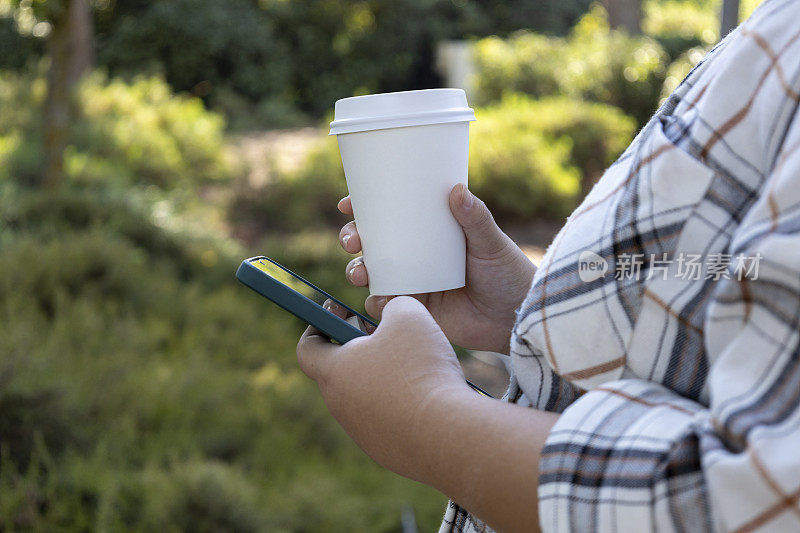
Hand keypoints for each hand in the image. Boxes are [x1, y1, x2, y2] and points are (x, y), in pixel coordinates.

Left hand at [296, 296, 470, 479]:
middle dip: (361, 348)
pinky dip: (403, 405)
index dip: (318, 326)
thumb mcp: (408, 315)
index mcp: (335, 372)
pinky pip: (388, 420)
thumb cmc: (421, 369)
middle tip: (388, 336)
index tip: (341, 313)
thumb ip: (392, 306)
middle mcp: (340, 406)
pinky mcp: (385, 451)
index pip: (307, 349)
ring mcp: (362, 433)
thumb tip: (393, 315)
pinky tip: (429, 397)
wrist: (447, 434)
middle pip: (340, 371)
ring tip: (416, 366)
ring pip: (365, 396)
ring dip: (384, 377)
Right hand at [338, 184, 534, 353]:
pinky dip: (377, 302)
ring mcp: (413, 281)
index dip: (365, 207)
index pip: (392, 213)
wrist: (516, 318)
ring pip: (372, 273)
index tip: (349, 203)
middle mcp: (416, 254)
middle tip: (353, 241)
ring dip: (357, 270)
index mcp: (431, 231)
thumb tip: (457, 189)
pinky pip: (385, 304)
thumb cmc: (509, 274)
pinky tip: (381, 300)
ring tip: (361, 274)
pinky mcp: (415, 309)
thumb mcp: (491, 243)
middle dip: (353, 238)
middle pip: (373, 242)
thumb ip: (476, 218)